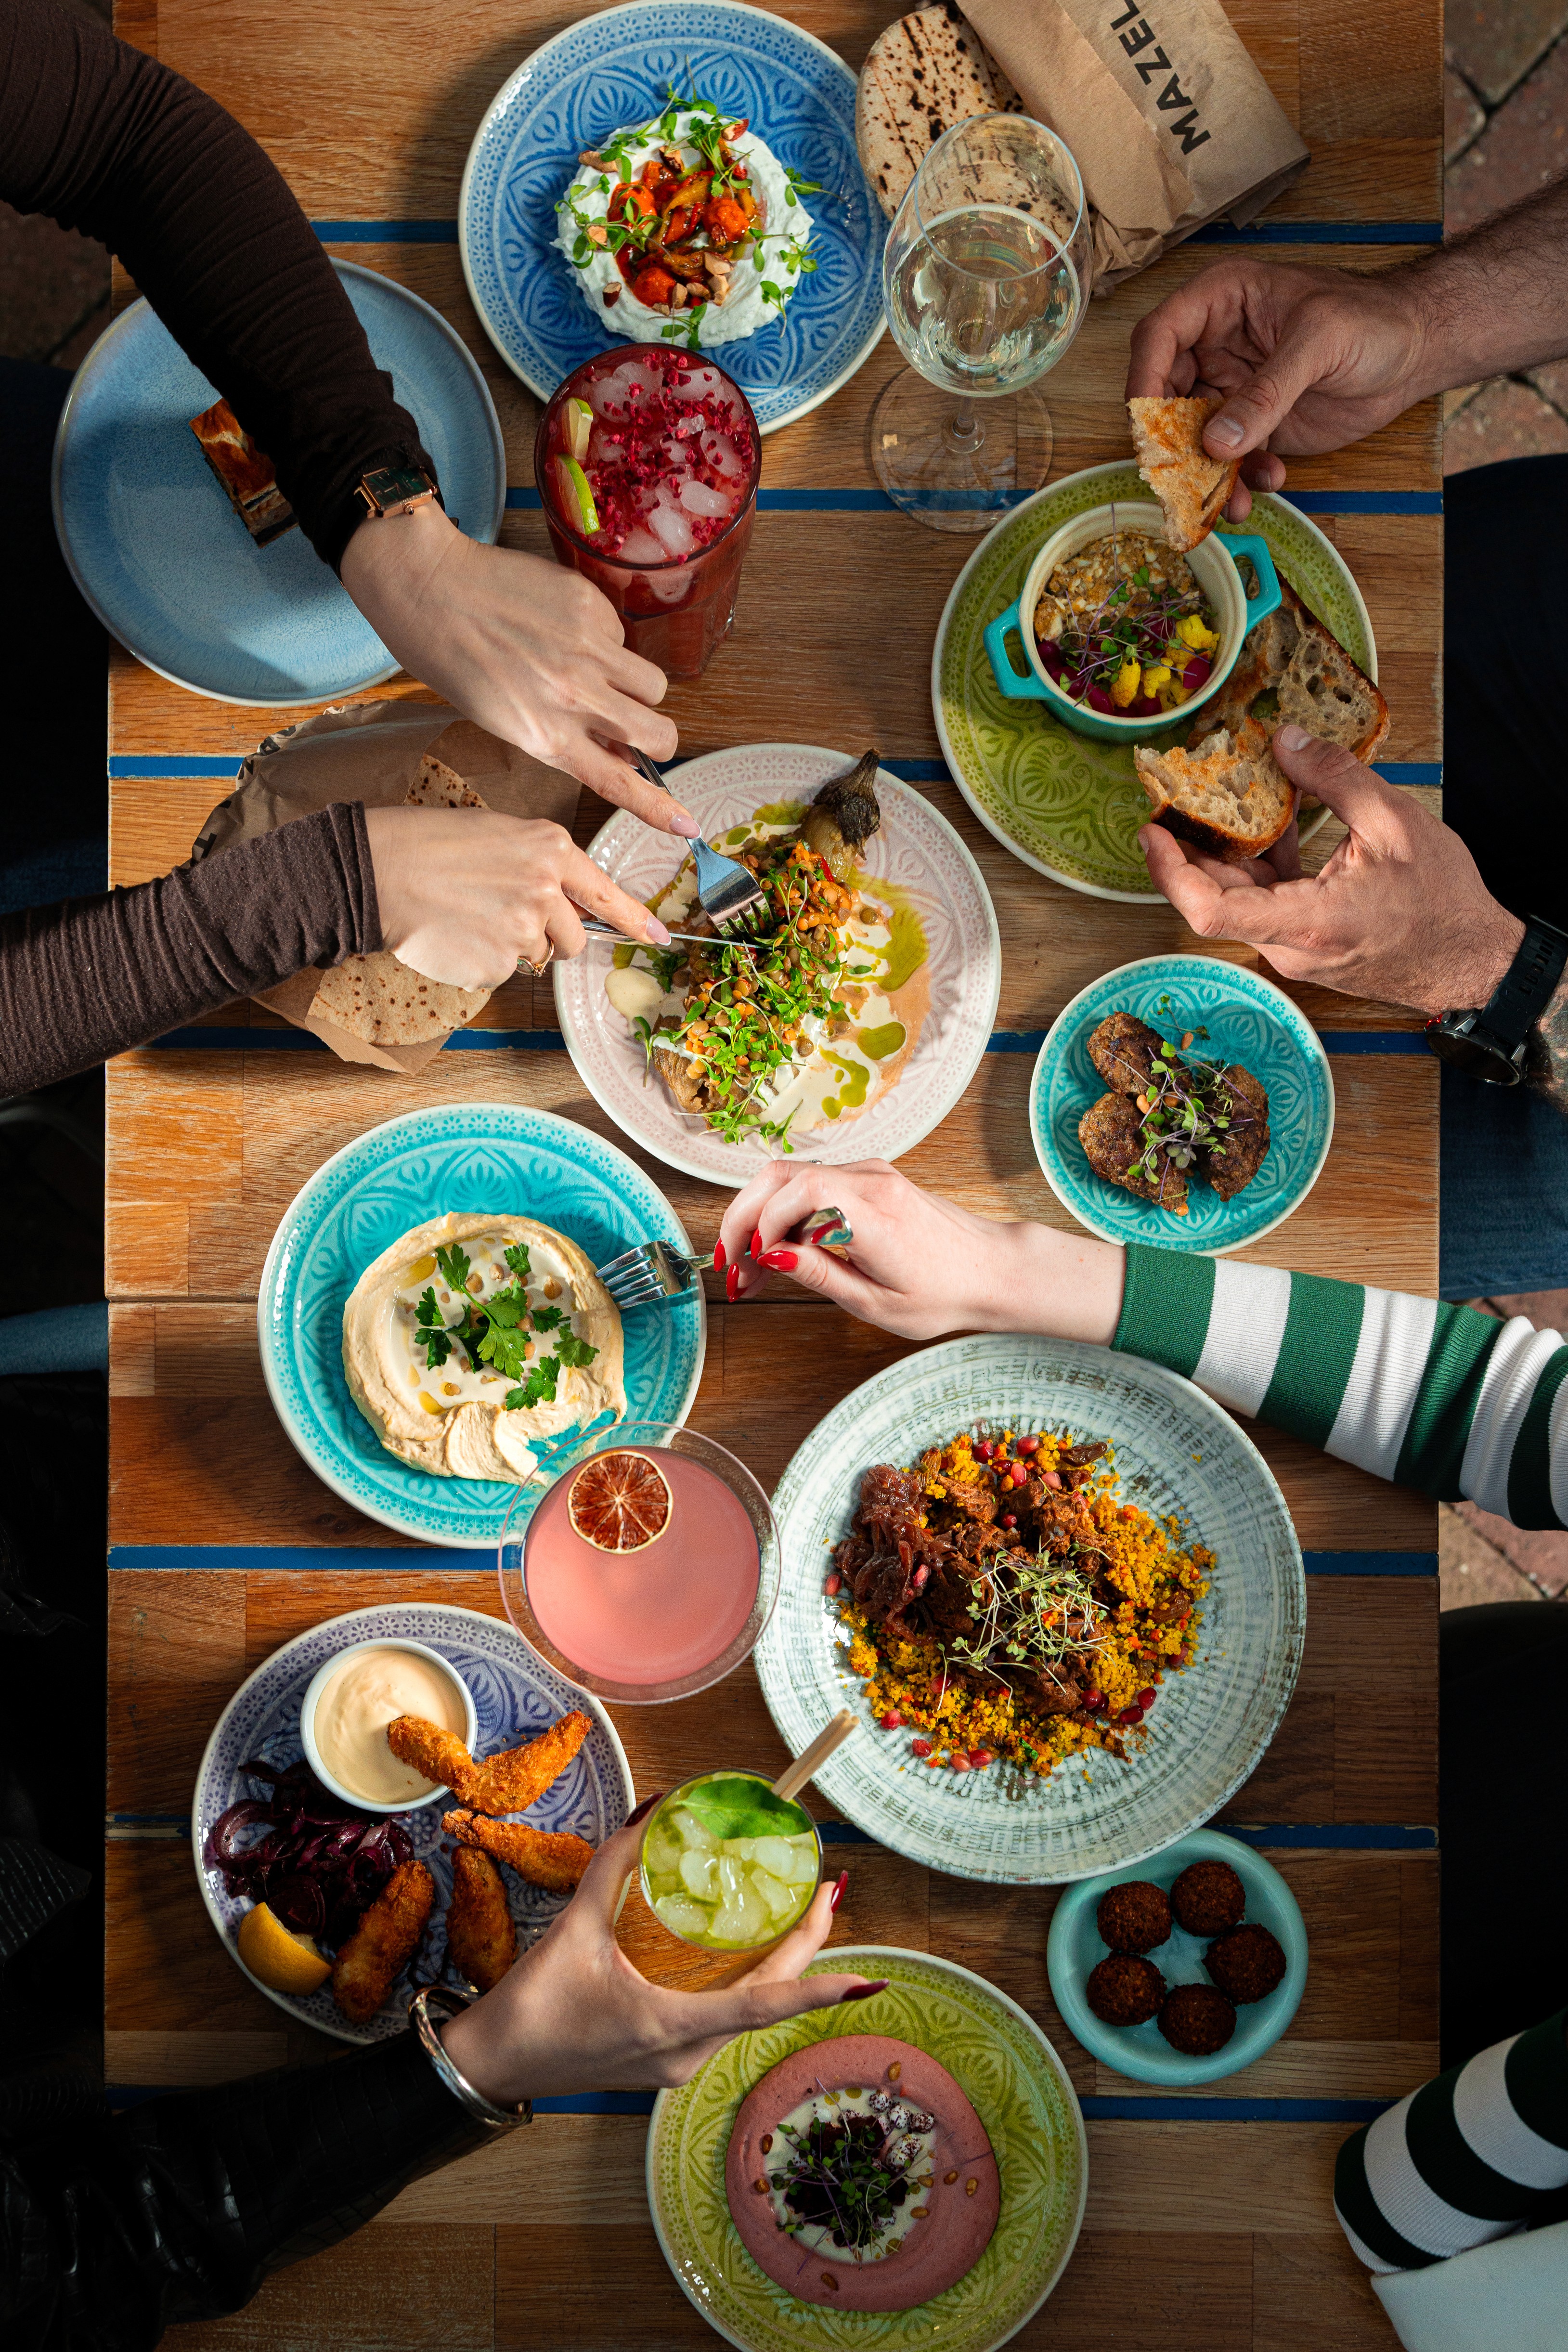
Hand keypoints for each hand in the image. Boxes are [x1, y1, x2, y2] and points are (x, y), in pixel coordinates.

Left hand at [340, 503, 698, 834]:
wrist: (429, 588)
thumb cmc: (454, 658)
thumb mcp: (503, 718)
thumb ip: (561, 738)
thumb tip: (614, 748)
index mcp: (543, 736)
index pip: (616, 782)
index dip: (657, 807)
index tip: (687, 825)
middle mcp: (571, 697)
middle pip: (655, 732)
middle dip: (660, 738)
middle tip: (648, 731)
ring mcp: (586, 650)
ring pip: (653, 686)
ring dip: (640, 690)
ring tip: (606, 677)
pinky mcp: (590, 607)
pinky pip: (623, 637)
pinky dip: (607, 642)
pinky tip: (567, 630)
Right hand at [364, 804, 669, 987]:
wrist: (381, 869)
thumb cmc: (432, 844)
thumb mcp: (501, 835)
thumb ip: (541, 868)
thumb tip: (563, 905)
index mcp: (551, 850)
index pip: (606, 894)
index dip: (636, 920)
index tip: (659, 938)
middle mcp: (546, 889)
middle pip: (575, 938)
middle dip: (553, 939)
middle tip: (508, 921)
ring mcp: (524, 930)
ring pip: (538, 956)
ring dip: (512, 947)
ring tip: (472, 918)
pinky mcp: (498, 963)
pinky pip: (503, 972)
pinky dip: (482, 961)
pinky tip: (457, 935)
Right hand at [438, 1813, 877, 2105]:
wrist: (490, 2066)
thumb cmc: (532, 2005)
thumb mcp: (576, 1927)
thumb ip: (615, 1865)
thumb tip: (653, 1809)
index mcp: (673, 2027)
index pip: (765, 2005)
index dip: (820, 1987)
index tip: (871, 1979)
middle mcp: (687, 2055)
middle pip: (767, 2002)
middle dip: (807, 1950)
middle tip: (826, 1890)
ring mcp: (677, 2066)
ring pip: (747, 2014)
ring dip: (778, 1966)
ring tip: (796, 1909)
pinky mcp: (664, 2063)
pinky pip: (722, 2020)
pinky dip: (745, 1983)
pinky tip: (745, 1948)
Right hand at [714, 1161, 1123, 1345]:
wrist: (994, 1270)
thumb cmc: (946, 1293)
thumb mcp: (877, 1302)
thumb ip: (819, 1273)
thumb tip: (769, 1254)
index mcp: (873, 1213)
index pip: (794, 1193)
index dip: (759, 1226)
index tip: (748, 1266)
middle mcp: (870, 1180)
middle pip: (780, 1175)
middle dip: (743, 1217)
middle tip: (729, 1265)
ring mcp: (871, 1173)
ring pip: (791, 1176)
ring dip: (761, 1215)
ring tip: (750, 1266)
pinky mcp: (872, 1178)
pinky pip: (814, 1183)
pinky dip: (787, 1212)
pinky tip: (781, 1251)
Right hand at [1126, 258, 1433, 518]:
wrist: (1414, 351)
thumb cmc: (1371, 319)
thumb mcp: (1319, 342)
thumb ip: (1267, 393)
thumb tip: (1217, 442)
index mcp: (1222, 302)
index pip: (1160, 336)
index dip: (1144, 378)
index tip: (1145, 424)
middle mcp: (1216, 345)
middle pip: (1165, 397)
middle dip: (1173, 443)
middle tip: (1181, 480)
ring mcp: (1233, 389)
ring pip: (1195, 438)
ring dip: (1207, 474)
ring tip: (1232, 501)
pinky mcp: (1254, 426)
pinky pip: (1230, 460)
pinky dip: (1240, 480)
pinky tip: (1268, 482)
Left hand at [1140, 727, 1524, 1013]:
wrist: (1469, 962)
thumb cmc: (1443, 901)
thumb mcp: (1396, 823)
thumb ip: (1336, 778)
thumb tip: (1286, 741)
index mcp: (1309, 921)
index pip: (1211, 909)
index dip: (1170, 873)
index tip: (1152, 833)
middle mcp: (1290, 945)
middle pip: (1217, 897)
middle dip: (1189, 848)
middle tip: (1172, 798)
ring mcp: (1294, 949)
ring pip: (1241, 898)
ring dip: (1225, 852)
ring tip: (1211, 799)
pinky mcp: (1303, 944)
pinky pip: (1265, 902)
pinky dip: (1259, 864)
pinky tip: (1266, 822)